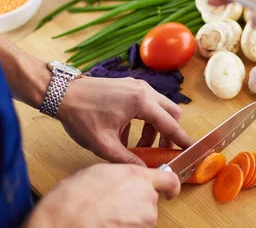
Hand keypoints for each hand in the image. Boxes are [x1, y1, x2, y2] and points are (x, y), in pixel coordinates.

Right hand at [26, 164, 178, 227]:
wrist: (63, 223)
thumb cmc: (74, 198)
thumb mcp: (99, 171)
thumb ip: (122, 173)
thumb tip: (126, 178)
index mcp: (138, 176)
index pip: (169, 179)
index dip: (171, 185)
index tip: (170, 190)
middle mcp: (146, 197)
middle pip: (151, 199)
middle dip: (137, 201)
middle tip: (114, 201)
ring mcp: (144, 220)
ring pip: (143, 217)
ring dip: (130, 216)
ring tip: (106, 213)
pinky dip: (124, 226)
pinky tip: (106, 222)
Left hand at [57, 76, 193, 164]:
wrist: (62, 93)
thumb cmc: (81, 116)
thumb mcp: (103, 144)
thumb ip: (127, 159)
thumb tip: (143, 170)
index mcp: (141, 102)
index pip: (170, 124)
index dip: (182, 139)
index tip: (192, 148)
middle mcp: (144, 90)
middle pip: (171, 112)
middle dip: (170, 133)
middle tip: (162, 151)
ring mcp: (136, 85)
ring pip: (159, 107)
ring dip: (156, 127)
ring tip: (140, 145)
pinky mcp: (129, 85)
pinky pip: (146, 103)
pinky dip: (145, 119)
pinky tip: (127, 133)